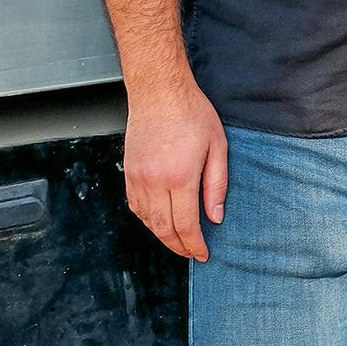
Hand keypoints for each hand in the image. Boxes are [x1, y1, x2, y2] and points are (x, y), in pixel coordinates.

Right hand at [121, 75, 228, 264]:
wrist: (159, 92)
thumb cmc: (191, 113)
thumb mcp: (218, 147)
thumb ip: (217, 185)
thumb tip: (215, 217)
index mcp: (179, 177)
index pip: (185, 225)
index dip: (194, 245)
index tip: (203, 254)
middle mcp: (154, 181)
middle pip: (163, 229)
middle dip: (178, 246)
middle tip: (192, 253)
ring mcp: (138, 177)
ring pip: (147, 220)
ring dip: (162, 236)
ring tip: (178, 241)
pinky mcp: (129, 171)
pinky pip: (135, 205)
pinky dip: (147, 219)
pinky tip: (159, 221)